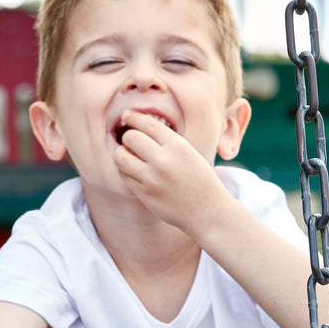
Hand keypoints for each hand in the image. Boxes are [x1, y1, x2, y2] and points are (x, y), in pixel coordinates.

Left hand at [114, 109, 227, 234]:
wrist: (207, 212)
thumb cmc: (200, 181)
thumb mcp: (190, 153)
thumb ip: (168, 142)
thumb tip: (139, 129)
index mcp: (178, 146)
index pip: (148, 124)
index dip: (134, 117)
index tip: (126, 116)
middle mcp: (164, 161)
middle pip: (131, 137)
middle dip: (127, 137)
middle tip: (129, 141)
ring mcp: (153, 179)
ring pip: (121, 157)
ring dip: (121, 154)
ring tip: (127, 156)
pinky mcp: (145, 195)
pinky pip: (124, 177)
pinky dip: (125, 171)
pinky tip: (132, 171)